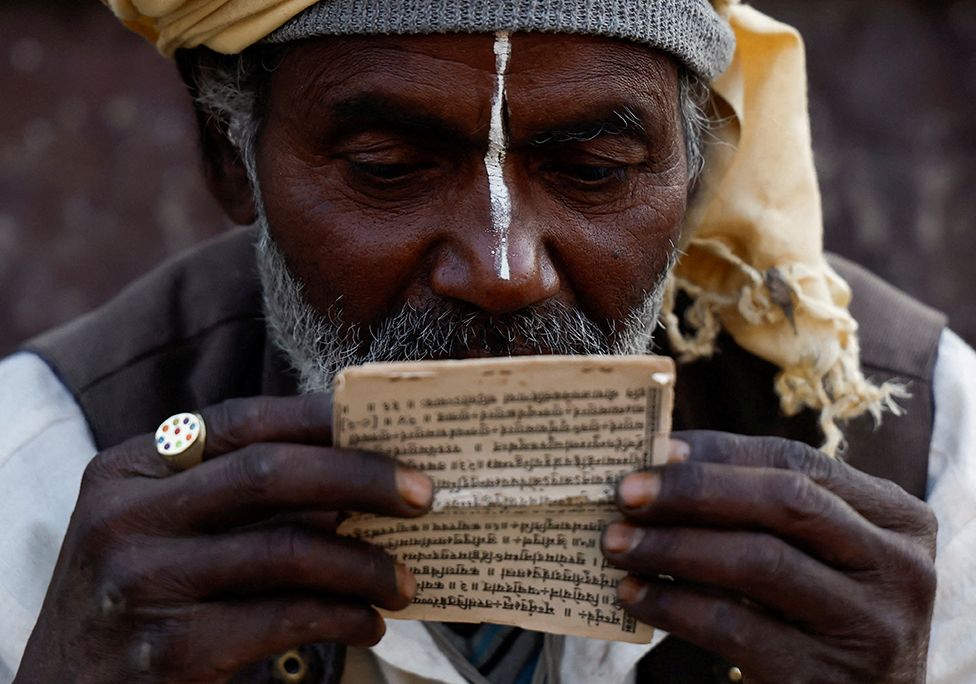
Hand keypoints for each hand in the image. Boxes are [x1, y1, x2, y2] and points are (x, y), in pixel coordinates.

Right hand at [15, 395, 432, 682]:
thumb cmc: (135, 602)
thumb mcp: (160, 530)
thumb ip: (236, 498)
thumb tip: (355, 480)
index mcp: (130, 469)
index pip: (244, 421)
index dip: (323, 419)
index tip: (388, 425)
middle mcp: (127, 517)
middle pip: (271, 473)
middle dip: (363, 478)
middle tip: (424, 495)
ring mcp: (143, 584)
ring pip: (289, 550)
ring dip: (365, 564)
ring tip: (404, 580)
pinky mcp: (170, 651)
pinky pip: (285, 619)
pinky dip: (342, 617)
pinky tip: (367, 623)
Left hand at [601, 431, 936, 683]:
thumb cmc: (821, 615)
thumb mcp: (818, 554)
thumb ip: (762, 509)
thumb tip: (660, 461)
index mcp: (897, 520)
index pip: (799, 462)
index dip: (720, 452)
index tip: (654, 448)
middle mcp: (898, 569)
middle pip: (786, 503)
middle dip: (694, 490)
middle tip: (625, 492)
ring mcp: (869, 628)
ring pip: (760, 562)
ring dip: (674, 546)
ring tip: (616, 543)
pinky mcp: (824, 679)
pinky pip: (735, 627)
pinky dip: (674, 605)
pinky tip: (633, 594)